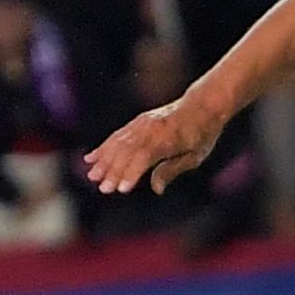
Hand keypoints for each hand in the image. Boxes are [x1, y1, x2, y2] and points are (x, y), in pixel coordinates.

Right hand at [85, 94, 223, 192]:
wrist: (202, 105)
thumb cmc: (202, 134)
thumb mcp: (195, 156)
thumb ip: (172, 169)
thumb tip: (156, 189)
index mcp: (167, 139)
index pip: (144, 158)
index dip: (132, 174)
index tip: (121, 189)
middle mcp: (151, 130)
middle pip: (127, 152)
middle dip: (114, 171)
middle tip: (103, 189)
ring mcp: (142, 124)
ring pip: (118, 143)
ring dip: (104, 161)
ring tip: (92, 176)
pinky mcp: (137, 122)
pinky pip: (117, 135)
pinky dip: (103, 147)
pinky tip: (92, 158)